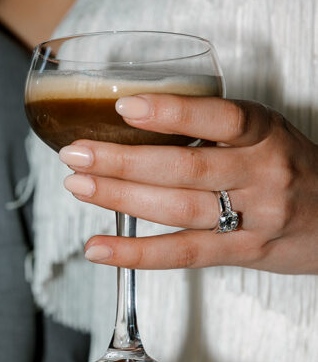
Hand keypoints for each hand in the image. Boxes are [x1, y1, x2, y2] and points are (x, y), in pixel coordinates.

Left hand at [59, 94, 317, 273]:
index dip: (170, 113)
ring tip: (78, 186)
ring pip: (178, 208)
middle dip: (122, 161)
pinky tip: (98, 247)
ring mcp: (254, 216)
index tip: (125, 108)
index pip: (219, 117)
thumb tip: (131, 118)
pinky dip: (135, 252)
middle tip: (76, 153)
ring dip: (120, 198)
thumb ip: (213, 127)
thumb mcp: (263, 134)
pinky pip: (182, 253)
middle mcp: (261, 172)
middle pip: (185, 168)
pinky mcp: (242, 252)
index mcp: (264, 131)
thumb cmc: (286, 169)